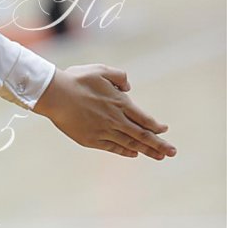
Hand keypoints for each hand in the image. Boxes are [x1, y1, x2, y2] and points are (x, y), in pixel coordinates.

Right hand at [32, 64, 176, 159]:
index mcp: (119, 103)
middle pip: (142, 136)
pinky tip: (134, 154)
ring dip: (146, 151)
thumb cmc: (76, 80)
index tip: (164, 130)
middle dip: (159, 144)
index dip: (156, 126)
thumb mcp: (101, 70)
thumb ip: (120, 77)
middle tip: (173, 152)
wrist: (54, 95)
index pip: (144, 119)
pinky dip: (125, 151)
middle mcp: (115, 120)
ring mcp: (103, 131)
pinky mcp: (91, 140)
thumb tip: (129, 88)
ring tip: (159, 157)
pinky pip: (112, 148)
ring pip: (129, 144)